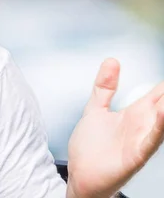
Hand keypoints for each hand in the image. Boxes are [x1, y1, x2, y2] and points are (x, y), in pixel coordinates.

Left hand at [66, 58, 163, 197]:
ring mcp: (140, 141)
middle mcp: (141, 127)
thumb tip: (112, 61)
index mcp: (134, 114)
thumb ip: (104, 87)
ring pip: (161, 122)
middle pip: (163, 106)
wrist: (79, 174)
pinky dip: (157, 129)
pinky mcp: (135, 156)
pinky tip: (162, 114)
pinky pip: (149, 142)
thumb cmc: (90, 148)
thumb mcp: (95, 109)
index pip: (157, 94)